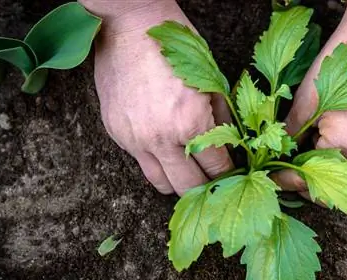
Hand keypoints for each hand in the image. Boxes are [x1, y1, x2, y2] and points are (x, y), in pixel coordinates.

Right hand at [90, 3, 232, 194]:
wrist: (129, 25)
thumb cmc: (174, 44)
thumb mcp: (210, 77)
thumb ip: (222, 116)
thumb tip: (229, 143)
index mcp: (191, 123)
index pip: (217, 168)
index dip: (228, 173)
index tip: (230, 173)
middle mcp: (160, 139)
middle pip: (188, 187)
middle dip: (206, 188)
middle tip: (212, 179)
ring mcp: (135, 140)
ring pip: (160, 183)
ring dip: (178, 182)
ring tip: (187, 171)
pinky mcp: (116, 134)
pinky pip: (140, 163)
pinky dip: (156, 161)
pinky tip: (163, 147)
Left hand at [273, 24, 346, 193]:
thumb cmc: (338, 68)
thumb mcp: (305, 102)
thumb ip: (290, 134)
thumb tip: (278, 157)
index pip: (309, 177)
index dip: (290, 180)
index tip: (277, 180)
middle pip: (336, 190)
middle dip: (312, 184)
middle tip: (295, 177)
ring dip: (336, 180)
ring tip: (317, 168)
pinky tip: (342, 159)